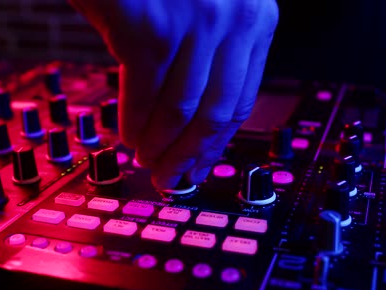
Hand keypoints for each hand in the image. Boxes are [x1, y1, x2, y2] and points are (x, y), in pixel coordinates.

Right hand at [69, 0, 278, 189]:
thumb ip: (208, 60)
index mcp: (257, 22)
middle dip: (191, 155)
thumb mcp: (206, 12)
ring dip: (161, 145)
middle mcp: (235, 22)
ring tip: (147, 161)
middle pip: (217, 114)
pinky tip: (127, 137)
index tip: (202, 166)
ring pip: (181, 112)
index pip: (242, 101)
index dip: (218, 143)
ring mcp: (197, 24)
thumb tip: (190, 125)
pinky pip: (143, 95)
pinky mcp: (153, 28)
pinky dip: (134, 123)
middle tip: (172, 177)